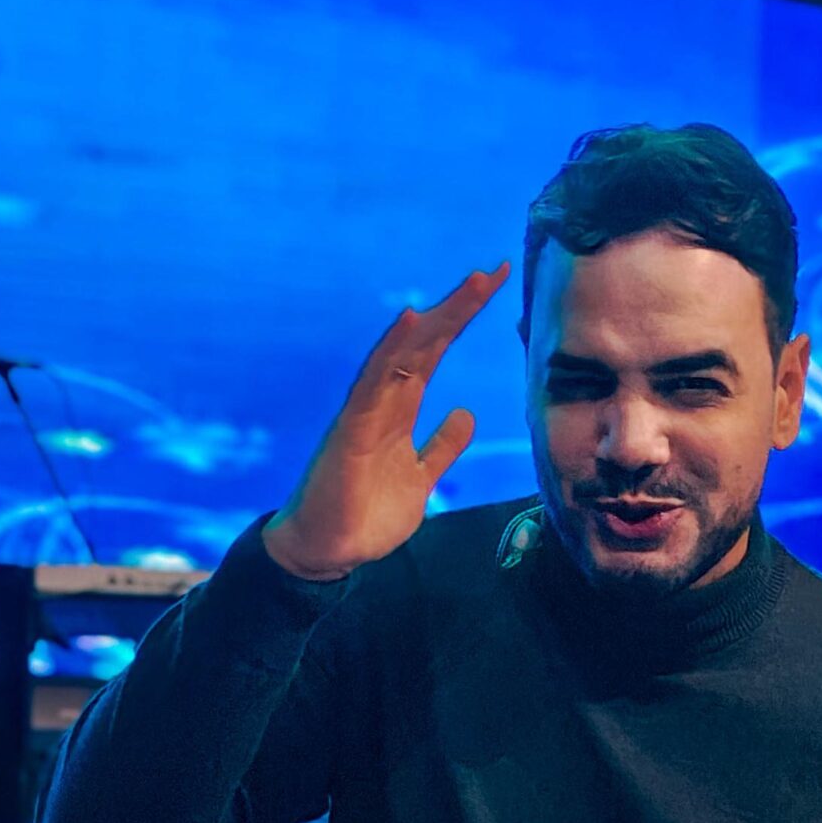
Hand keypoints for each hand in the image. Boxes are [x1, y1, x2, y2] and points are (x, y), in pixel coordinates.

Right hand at [263, 262, 510, 579]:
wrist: (327, 551)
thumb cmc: (366, 516)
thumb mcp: (421, 481)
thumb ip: (440, 448)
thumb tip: (464, 413)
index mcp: (400, 411)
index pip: (434, 354)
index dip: (461, 321)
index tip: (493, 287)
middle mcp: (383, 402)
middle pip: (424, 344)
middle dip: (459, 308)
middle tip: (493, 271)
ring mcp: (366, 412)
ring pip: (404, 353)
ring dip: (437, 318)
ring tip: (470, 286)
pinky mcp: (352, 430)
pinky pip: (372, 382)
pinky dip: (390, 350)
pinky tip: (411, 320)